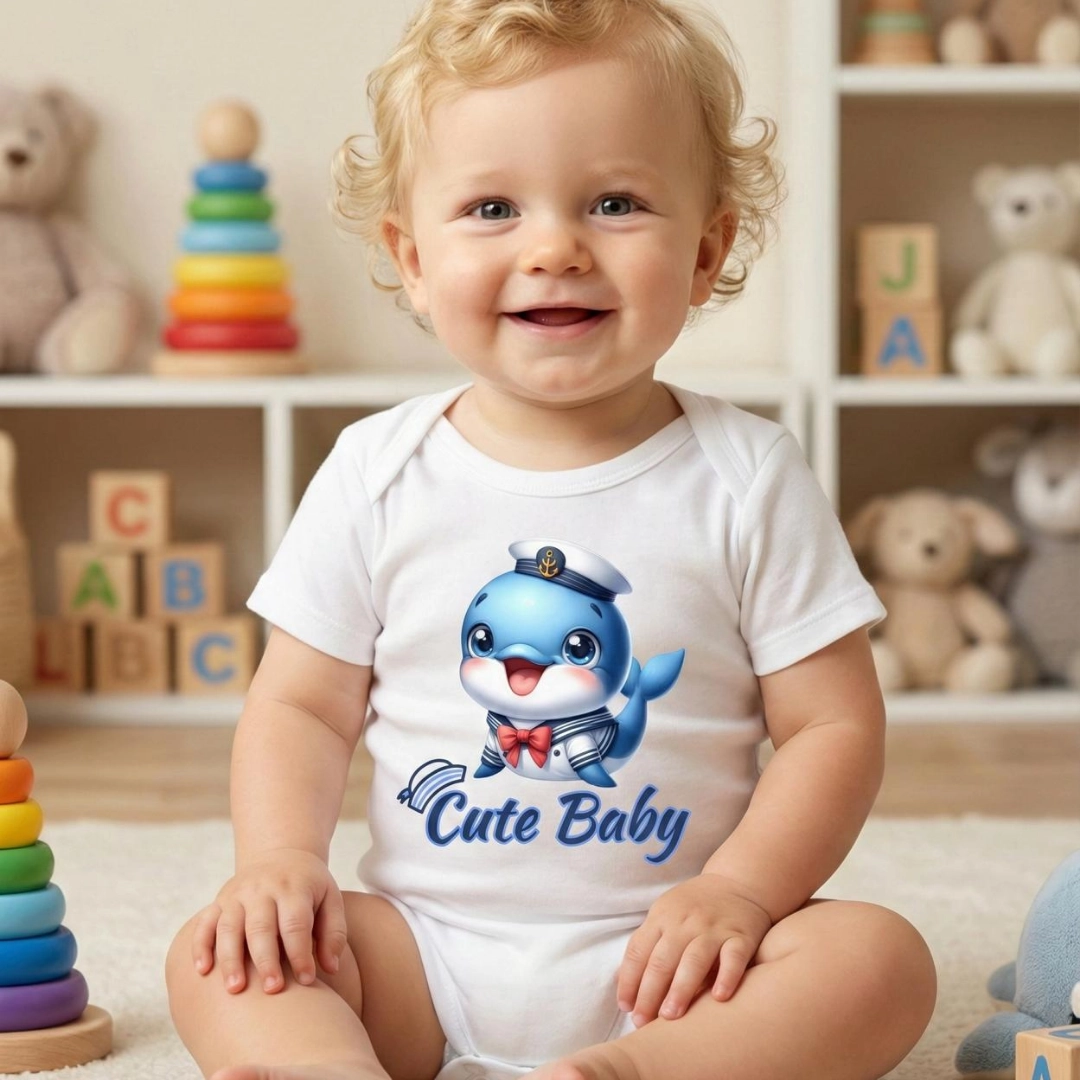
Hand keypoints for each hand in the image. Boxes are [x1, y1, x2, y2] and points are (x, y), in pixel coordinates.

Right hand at [190, 848, 347, 994]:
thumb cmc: (310, 887)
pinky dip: (201, 945)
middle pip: (261, 927)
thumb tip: (331, 968)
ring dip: (230, 959)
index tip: (307, 981)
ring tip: (235, 989)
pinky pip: (205, 923)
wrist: (282, 853)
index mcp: (294, 888)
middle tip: (272, 990)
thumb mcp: (331, 899)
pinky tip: (202, 971)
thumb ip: (334, 932)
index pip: (295, 924)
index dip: (300, 953)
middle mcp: (263, 889)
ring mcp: (237, 894)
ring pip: (229, 927)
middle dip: (266, 960)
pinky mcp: (220, 901)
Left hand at [616, 874, 772, 1025]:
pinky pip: (733, 957)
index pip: (639, 950)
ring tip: (671, 1016)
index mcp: (662, 917)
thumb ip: (648, 944)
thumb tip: (622, 982)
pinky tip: (719, 997)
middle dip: (650, 993)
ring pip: (694, 960)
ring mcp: (714, 928)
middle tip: (643, 1022)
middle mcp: (685, 922)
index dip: (629, 980)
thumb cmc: (695, 907)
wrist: (738, 883)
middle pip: (662, 959)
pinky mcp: (741, 936)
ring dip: (680, 989)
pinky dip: (727, 976)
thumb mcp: (665, 914)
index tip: (626, 1007)